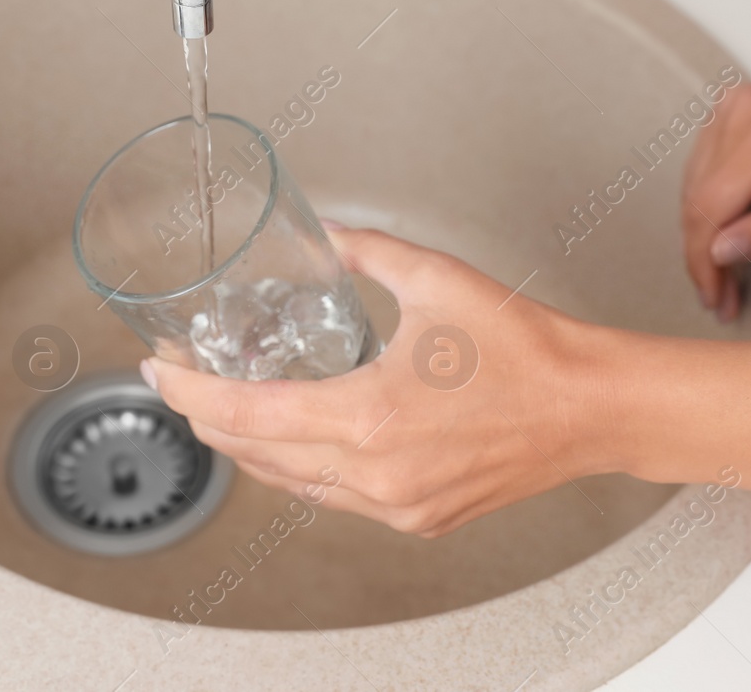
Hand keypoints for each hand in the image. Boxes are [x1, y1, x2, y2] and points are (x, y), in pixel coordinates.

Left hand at [143, 227, 617, 536]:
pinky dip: (301, 470)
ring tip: (227, 406)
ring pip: (291, 485)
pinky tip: (296, 440)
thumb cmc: (526, 349)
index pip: (248, 412)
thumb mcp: (435, 279)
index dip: (193, 391)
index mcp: (368, 416)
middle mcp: (375, 473)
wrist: (590, 408)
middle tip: (183, 382)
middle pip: (255, 455)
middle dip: (209, 417)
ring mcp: (397, 504)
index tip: (160, 370)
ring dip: (251, 447)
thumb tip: (329, 233)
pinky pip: (334, 500)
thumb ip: (366, 251)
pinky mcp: (419, 518)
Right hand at [681, 48, 750, 320]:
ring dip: (699, 233)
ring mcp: (728, 106)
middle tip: (717, 298)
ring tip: (718, 273)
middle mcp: (738, 112)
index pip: (711, 206)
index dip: (704, 260)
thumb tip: (721, 253)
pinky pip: (699, 167)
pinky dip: (704, 205)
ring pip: (691, 185)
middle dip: (701, 254)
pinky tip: (720, 233)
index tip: (716, 301)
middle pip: (696, 197)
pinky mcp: (725, 109)